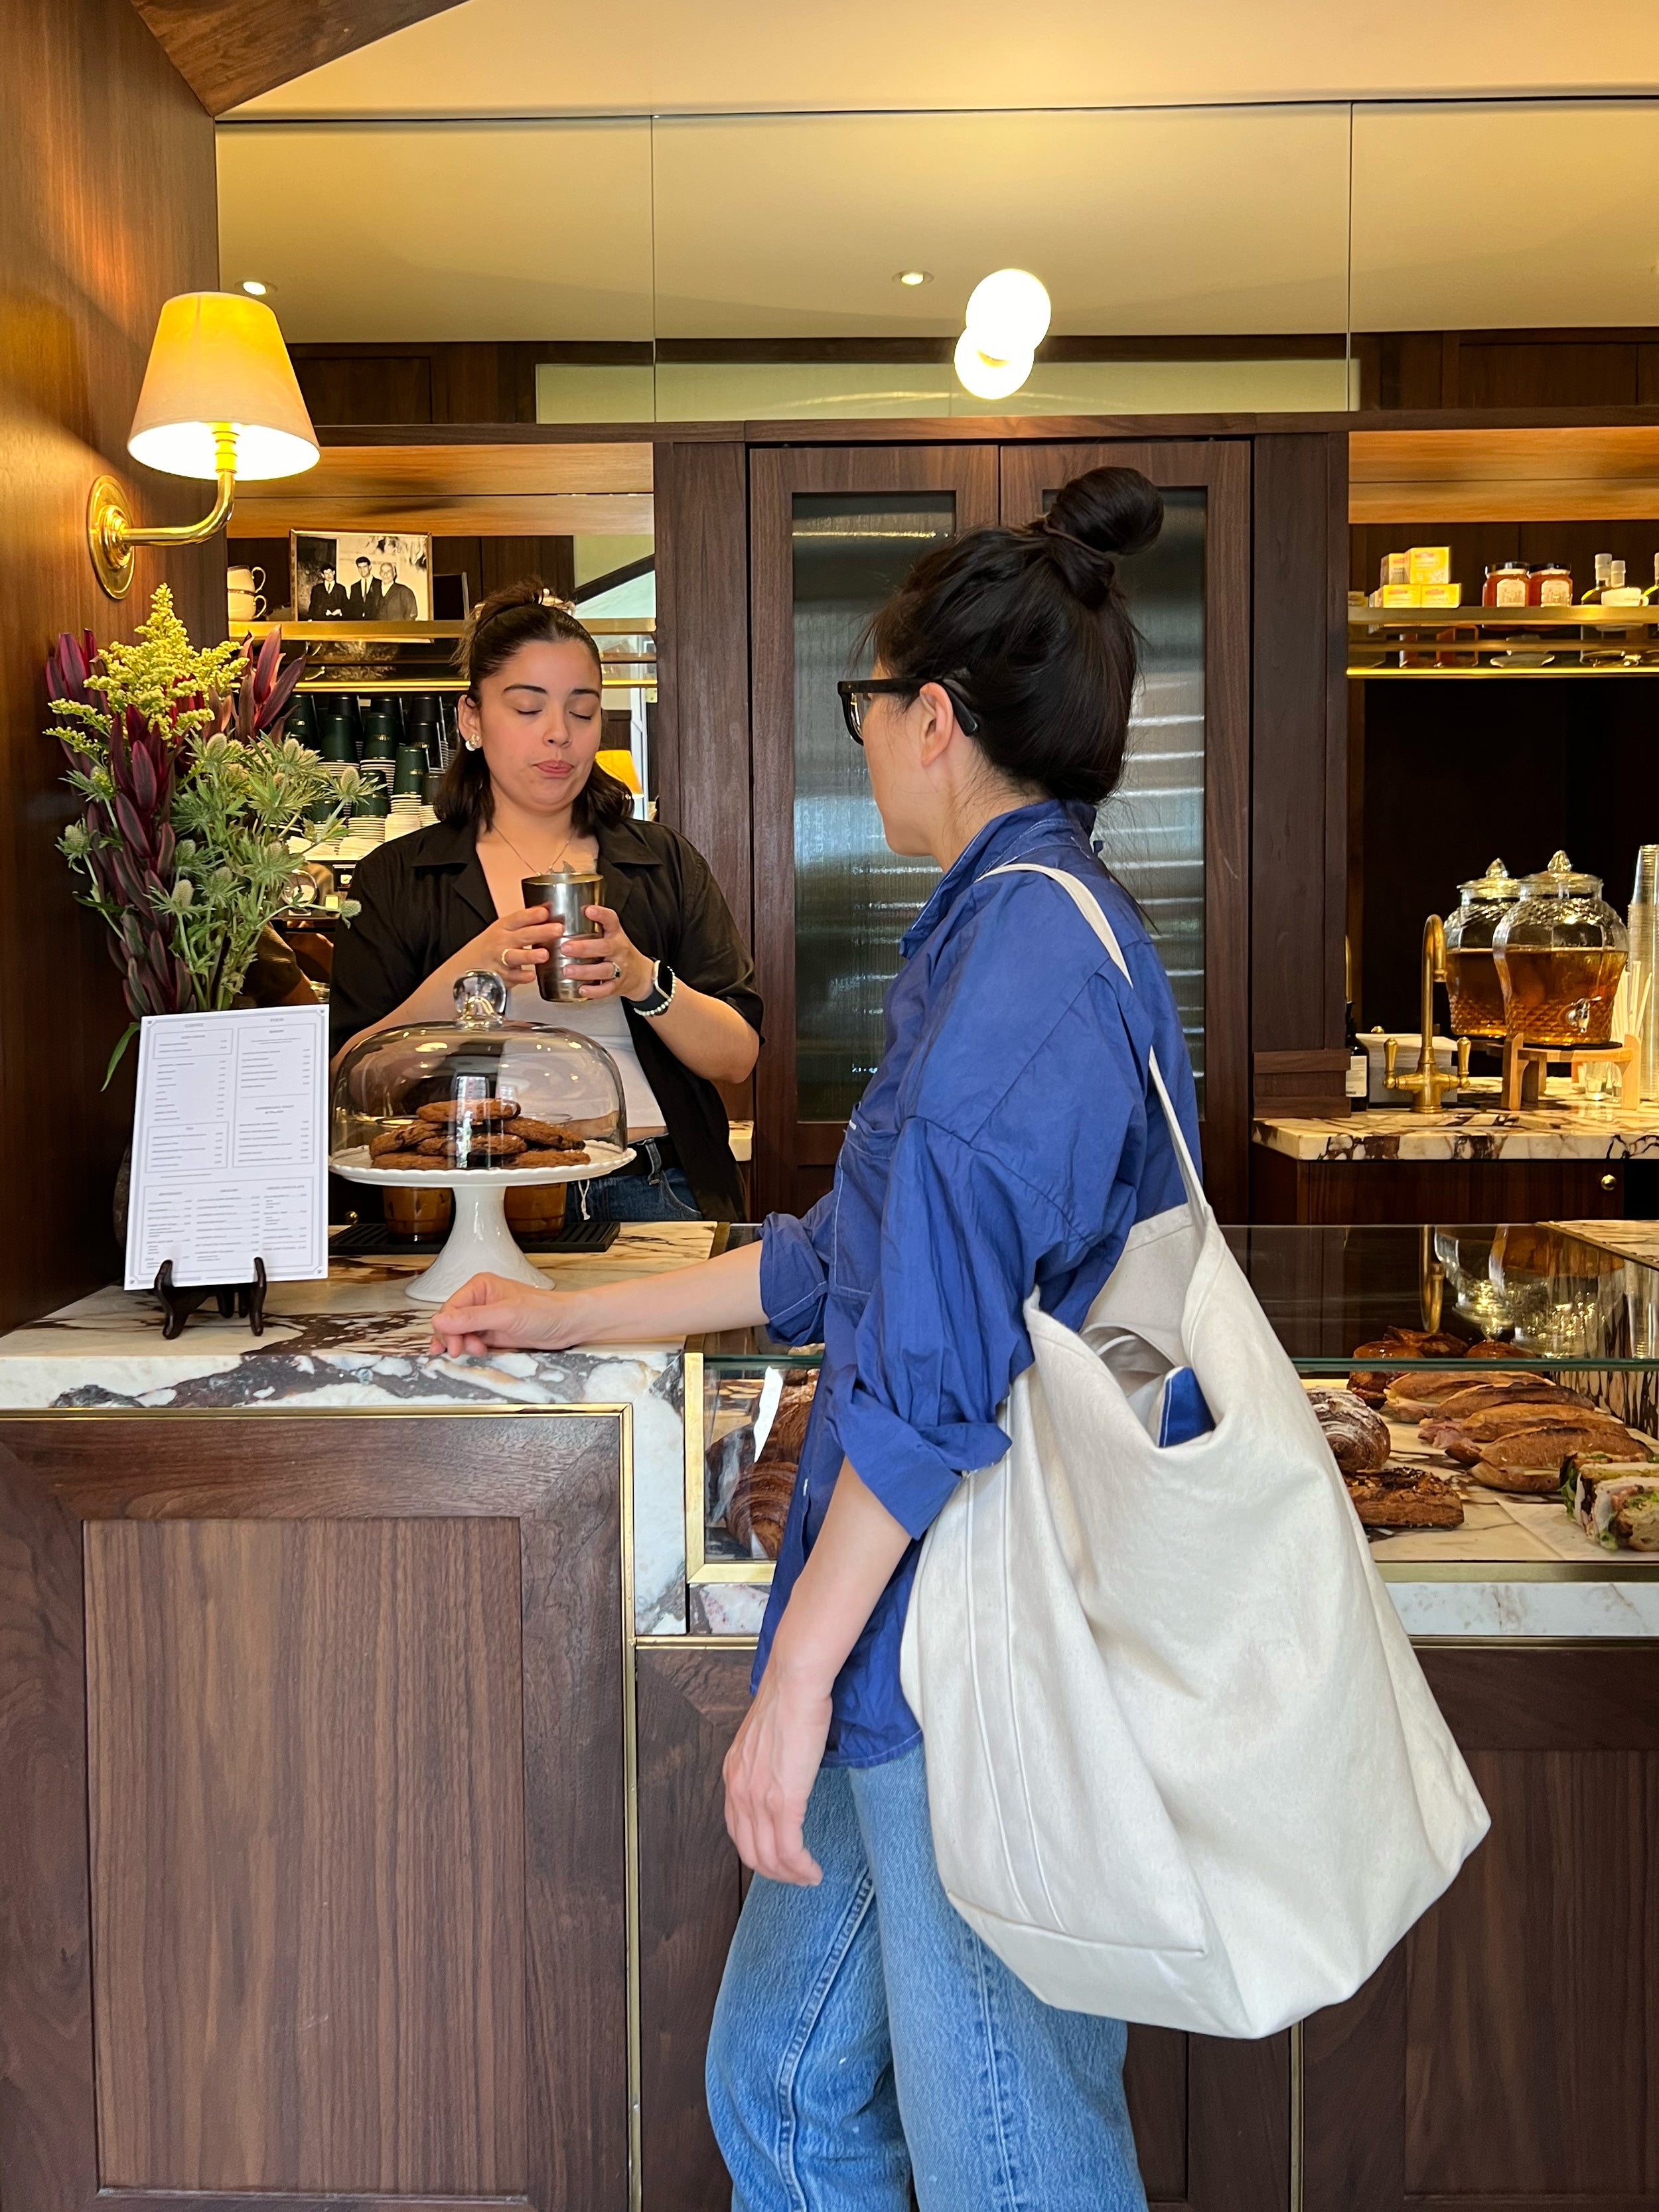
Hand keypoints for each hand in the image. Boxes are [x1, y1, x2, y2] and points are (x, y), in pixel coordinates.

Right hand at [427, 1272, 591, 1355]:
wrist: (568, 1324)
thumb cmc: (546, 1311)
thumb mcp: (506, 1314)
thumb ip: (473, 1318)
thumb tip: (441, 1320)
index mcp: (481, 1287)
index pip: (450, 1309)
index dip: (448, 1329)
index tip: (453, 1345)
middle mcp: (481, 1300)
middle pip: (451, 1322)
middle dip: (454, 1338)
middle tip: (461, 1351)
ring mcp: (486, 1317)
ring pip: (459, 1333)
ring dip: (463, 1345)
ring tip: (477, 1350)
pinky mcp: (493, 1332)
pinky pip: (472, 1341)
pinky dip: (470, 1349)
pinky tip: (476, 1352)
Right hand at [460, 904, 562, 990]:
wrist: (467, 966)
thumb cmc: (491, 946)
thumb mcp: (504, 929)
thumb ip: (526, 922)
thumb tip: (548, 909)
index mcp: (504, 927)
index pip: (518, 918)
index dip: (532, 915)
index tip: (545, 912)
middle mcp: (502, 942)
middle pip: (523, 935)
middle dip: (541, 932)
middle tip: (557, 930)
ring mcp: (501, 959)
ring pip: (516, 957)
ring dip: (530, 956)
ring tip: (544, 955)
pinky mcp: (502, 976)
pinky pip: (513, 977)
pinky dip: (522, 977)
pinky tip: (531, 975)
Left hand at [558, 904, 654, 1001]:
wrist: (640, 975)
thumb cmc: (618, 952)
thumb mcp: (611, 936)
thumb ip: (591, 928)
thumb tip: (557, 918)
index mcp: (616, 935)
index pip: (611, 921)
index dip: (601, 915)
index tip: (588, 910)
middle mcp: (619, 950)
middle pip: (605, 947)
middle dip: (584, 948)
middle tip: (566, 947)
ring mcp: (620, 968)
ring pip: (604, 970)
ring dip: (585, 971)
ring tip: (567, 971)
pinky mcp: (617, 985)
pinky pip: (607, 989)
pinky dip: (594, 991)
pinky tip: (581, 989)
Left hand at [722, 1649, 832, 1884]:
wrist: (795, 1683)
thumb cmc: (788, 1699)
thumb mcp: (765, 1737)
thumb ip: (766, 1761)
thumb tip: (782, 1772)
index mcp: (734, 1774)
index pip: (738, 1830)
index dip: (757, 1851)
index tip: (777, 1858)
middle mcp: (740, 1790)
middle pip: (750, 1852)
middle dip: (773, 1872)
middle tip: (794, 1876)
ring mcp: (759, 1798)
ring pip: (769, 1857)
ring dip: (790, 1875)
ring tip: (807, 1877)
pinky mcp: (784, 1800)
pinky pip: (789, 1849)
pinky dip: (801, 1867)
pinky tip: (812, 1871)